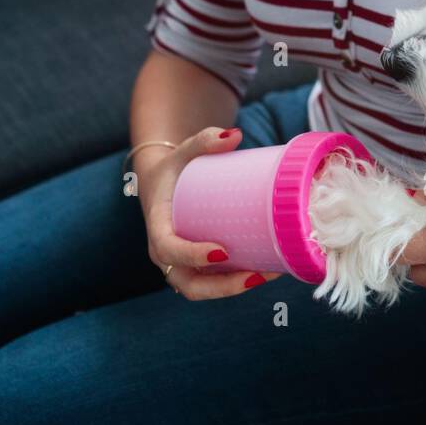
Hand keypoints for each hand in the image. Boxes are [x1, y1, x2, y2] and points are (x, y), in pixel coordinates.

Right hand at [137, 126, 280, 299]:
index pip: (168, 249)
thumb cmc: (174, 167)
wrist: (163, 182)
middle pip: (188, 284)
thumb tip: (235, 134)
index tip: (222, 252)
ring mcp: (180, 264)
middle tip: (256, 274)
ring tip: (268, 273)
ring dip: (234, 288)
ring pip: (202, 290)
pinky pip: (212, 284)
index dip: (192, 256)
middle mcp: (165, 253)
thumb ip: (204, 140)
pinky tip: (266, 272)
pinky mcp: (195, 267)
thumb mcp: (183, 150)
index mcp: (157, 225)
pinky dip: (236, 283)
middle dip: (222, 287)